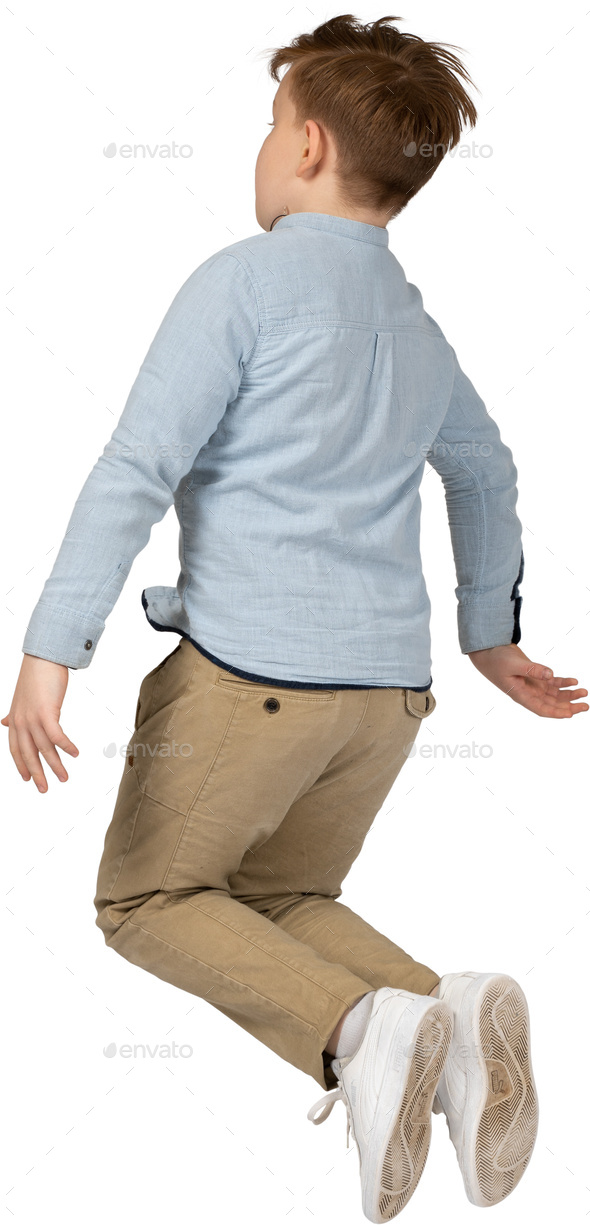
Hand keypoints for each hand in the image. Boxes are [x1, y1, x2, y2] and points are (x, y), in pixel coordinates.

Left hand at [2, 654, 78, 791]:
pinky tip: (75, 754)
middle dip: (37, 774)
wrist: (42, 657)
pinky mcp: (46, 712)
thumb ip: (14, 714)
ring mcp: (32, 717)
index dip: (21, 765)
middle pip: (28, 754)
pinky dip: (66, 747)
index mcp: (15, 719)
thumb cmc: (36, 676)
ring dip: (55, 764)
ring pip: (44, 748)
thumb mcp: (21, 698)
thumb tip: (5, 722)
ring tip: (64, 777)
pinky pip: (56, 736)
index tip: (29, 779)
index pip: (15, 749)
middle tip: (45, 789)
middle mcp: (21, 721)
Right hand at [467, 643, 588, 717]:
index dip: (556, 713)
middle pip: (552, 704)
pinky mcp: (534, 677)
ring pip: (554, 695)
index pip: (541, 709)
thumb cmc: (496, 660)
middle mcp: (528, 693)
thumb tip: (551, 675)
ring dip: (569, 695)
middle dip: (569, 706)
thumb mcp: (513, 664)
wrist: (488, 651)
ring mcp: (532, 686)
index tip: (570, 714)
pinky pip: (552, 683)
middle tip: (585, 705)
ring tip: (584, 693)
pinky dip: (563, 683)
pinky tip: (574, 682)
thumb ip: (532, 670)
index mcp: (521, 695)